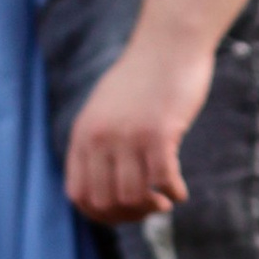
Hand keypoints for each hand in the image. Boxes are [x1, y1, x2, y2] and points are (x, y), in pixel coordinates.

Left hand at [62, 29, 216, 223]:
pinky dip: (174, 193)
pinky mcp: (159, 132)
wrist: (168, 43)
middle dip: (129, 215)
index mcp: (83, 134)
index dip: (100, 215)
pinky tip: (180, 191)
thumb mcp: (106, 110)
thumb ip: (99, 143)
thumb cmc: (143, 78)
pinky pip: (163, 180)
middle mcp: (100, 137)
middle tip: (149, 207)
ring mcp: (128, 135)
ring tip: (165, 201)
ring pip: (133, 196)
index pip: (78, 195)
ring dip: (152, 207)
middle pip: (106, 201)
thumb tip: (104, 186)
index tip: (123, 213)